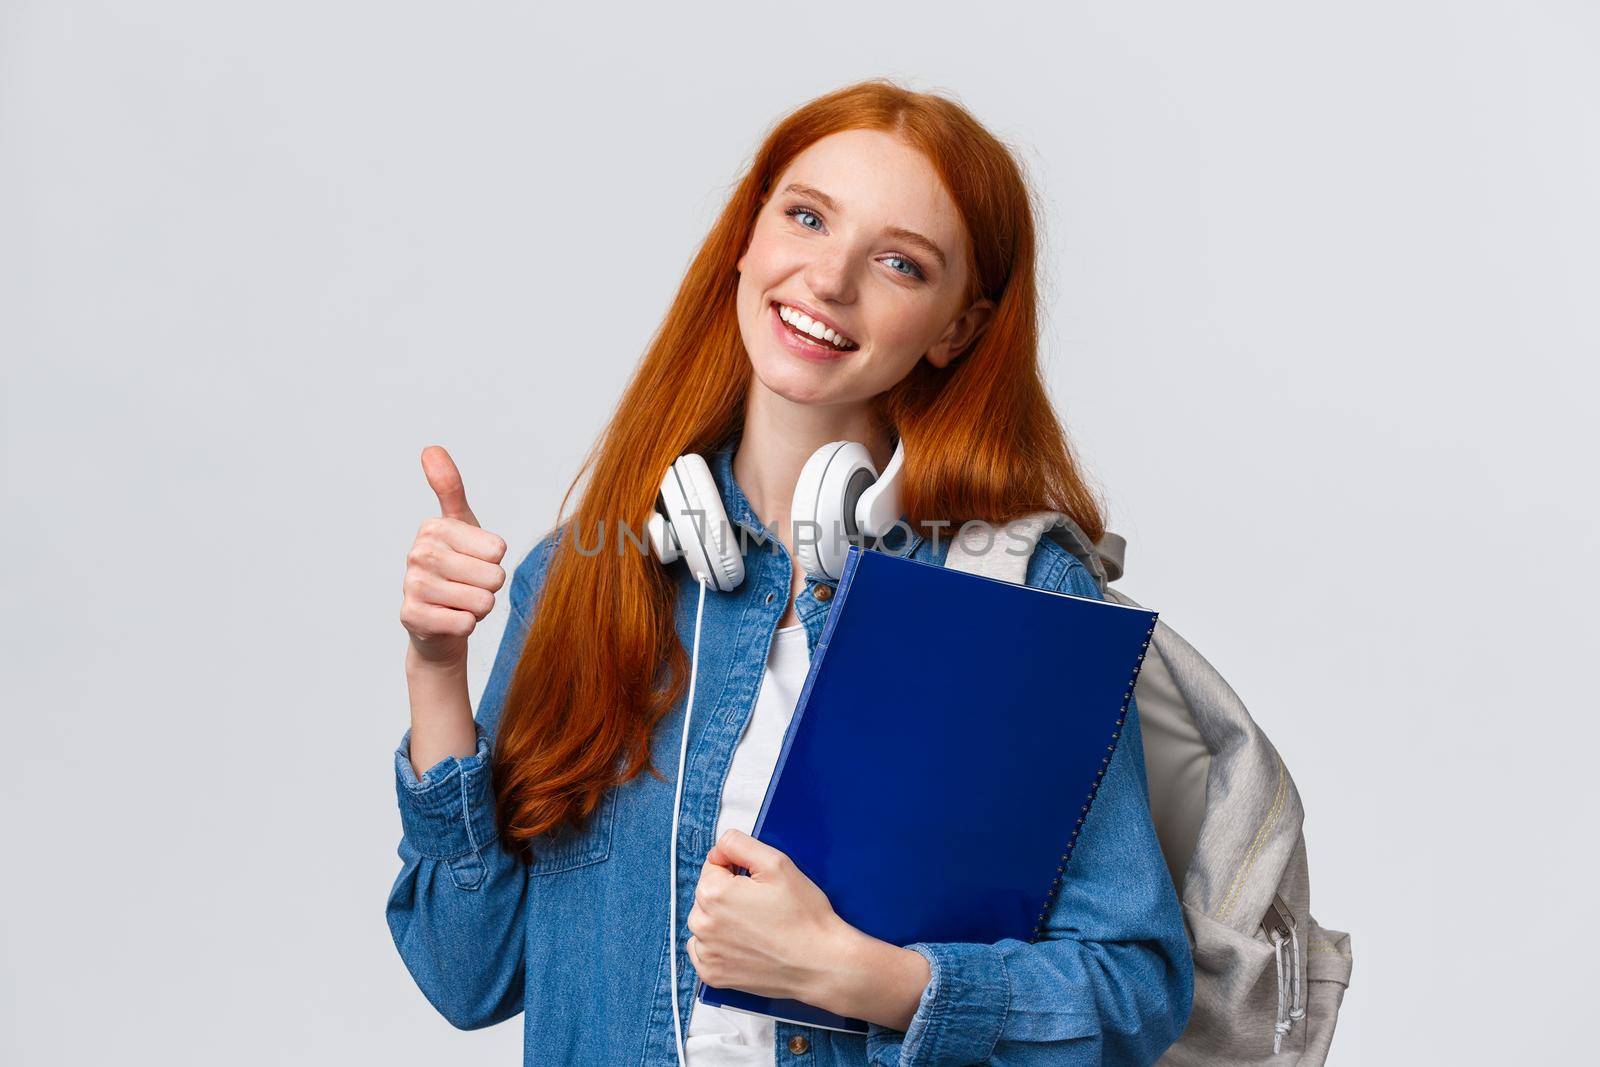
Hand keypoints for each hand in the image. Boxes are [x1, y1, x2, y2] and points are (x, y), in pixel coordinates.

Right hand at [400, 445, 508, 666]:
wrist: (437, 623)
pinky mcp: (412, 618)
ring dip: (477, 608)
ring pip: (482, 602)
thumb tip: (430, 448)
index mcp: (433, 528)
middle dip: (488, 588)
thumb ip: (450, 487)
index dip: (493, 562)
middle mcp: (417, 554)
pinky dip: (464, 626)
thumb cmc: (455, 569)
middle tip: (467, 586)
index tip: (472, 562)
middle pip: (494, 577)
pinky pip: (464, 624)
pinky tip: (448, 619)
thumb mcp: (460, 525)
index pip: (498, 550)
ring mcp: (412, 586)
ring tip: (458, 602)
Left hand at [685, 829, 851, 1003]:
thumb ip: (739, 843)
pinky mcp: (712, 975)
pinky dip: (720, 946)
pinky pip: (705, 951)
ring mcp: (706, 952)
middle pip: (707, 894)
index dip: (739, 870)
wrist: (821, 963)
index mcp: (713, 893)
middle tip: (764, 907)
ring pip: (706, 922)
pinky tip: (746, 945)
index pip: (713, 866)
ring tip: (758, 927)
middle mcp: (702, 924)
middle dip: (730, 894)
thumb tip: (718, 848)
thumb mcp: (776, 863)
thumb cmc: (803, 916)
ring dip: (723, 920)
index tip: (760, 885)